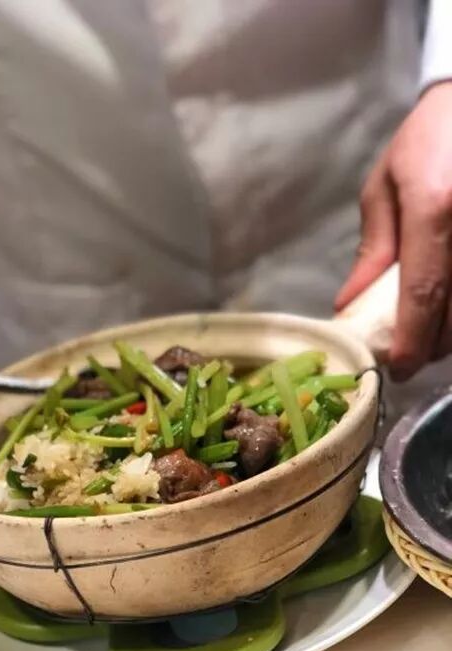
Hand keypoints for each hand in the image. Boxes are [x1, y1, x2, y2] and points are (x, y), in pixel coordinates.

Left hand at [336, 81, 451, 379]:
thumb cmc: (427, 140)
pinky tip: (447, 313)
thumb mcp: (386, 188)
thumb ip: (373, 250)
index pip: (424, 291)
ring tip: (428, 337)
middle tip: (409, 356)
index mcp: (436, 207)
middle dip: (433, 345)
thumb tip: (349, 304)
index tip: (398, 369)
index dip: (412, 339)